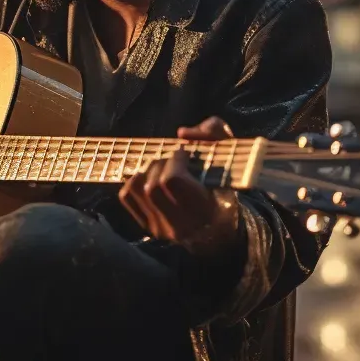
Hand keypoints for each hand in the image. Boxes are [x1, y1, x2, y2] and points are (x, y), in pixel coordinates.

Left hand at [118, 116, 239, 248]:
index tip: (184, 153)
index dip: (175, 160)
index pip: (172, 180)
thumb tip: (182, 133)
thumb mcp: (232, 155)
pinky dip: (134, 180)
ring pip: (137, 189)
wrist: (219, 226)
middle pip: (152, 185)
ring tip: (161, 166)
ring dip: (146, 170)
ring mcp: (161, 228)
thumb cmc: (225, 186)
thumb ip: (214, 132)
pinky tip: (149, 177)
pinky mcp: (148, 226)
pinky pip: (127, 196)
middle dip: (161, 163)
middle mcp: (181, 225)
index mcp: (205, 210)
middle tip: (172, 159)